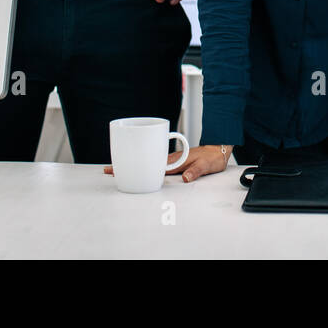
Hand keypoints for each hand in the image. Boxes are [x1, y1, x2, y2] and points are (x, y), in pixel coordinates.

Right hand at [104, 145, 230, 181]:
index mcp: (172, 160)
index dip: (132, 165)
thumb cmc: (212, 157)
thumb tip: (185, 178)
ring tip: (117, 169)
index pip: (148, 163)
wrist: (219, 149)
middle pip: (142, 161)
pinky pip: (153, 162)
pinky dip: (143, 165)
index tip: (118, 168)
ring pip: (146, 161)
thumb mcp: (206, 165)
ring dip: (132, 164)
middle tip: (108, 169)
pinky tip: (137, 169)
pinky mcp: (172, 160)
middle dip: (125, 164)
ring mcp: (169, 159)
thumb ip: (195, 171)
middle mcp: (167, 158)